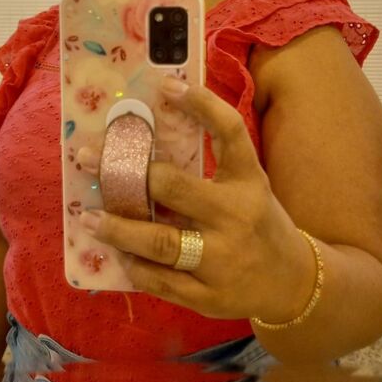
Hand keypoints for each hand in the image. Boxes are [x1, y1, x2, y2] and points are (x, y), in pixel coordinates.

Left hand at [77, 78, 315, 321]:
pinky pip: (160, 280)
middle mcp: (236, 216)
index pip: (230, 132)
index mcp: (248, 181)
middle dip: (127, 173)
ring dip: (119, 228)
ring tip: (90, 217)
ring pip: (160, 242)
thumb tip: (157, 126)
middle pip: (175, 188)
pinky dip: (134, 265)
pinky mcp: (208, 296)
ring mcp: (221, 260)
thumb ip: (213, 161)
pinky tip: (117, 253)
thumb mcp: (248, 185)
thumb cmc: (258, 222)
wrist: (292, 283)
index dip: (202, 104)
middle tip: (88, 159)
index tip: (167, 85)